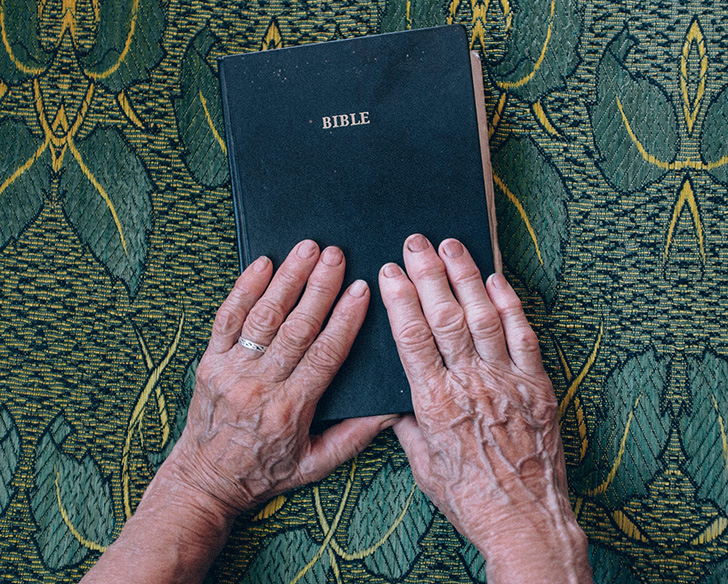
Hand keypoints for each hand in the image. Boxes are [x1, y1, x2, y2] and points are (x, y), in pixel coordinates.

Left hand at [82, 240, 395, 583]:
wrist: (205, 481)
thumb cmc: (265, 471)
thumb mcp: (316, 464)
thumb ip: (355, 436)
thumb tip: (393, 408)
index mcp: (290, 409)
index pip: (324, 355)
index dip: (344, 319)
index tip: (361, 290)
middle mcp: (259, 386)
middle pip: (295, 327)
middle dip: (319, 287)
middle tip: (336, 255)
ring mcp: (231, 370)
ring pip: (263, 316)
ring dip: (286, 278)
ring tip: (307, 248)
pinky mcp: (210, 361)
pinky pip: (226, 319)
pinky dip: (243, 289)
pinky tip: (262, 264)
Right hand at [379, 234, 589, 583]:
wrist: (526, 521)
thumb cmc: (471, 498)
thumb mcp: (424, 466)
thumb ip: (409, 426)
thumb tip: (397, 401)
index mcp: (435, 402)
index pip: (413, 336)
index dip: (400, 299)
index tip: (390, 272)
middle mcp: (470, 384)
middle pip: (445, 315)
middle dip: (429, 273)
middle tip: (417, 242)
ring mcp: (507, 381)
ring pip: (483, 316)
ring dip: (467, 276)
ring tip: (453, 245)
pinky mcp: (537, 386)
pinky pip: (523, 336)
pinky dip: (510, 304)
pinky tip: (496, 280)